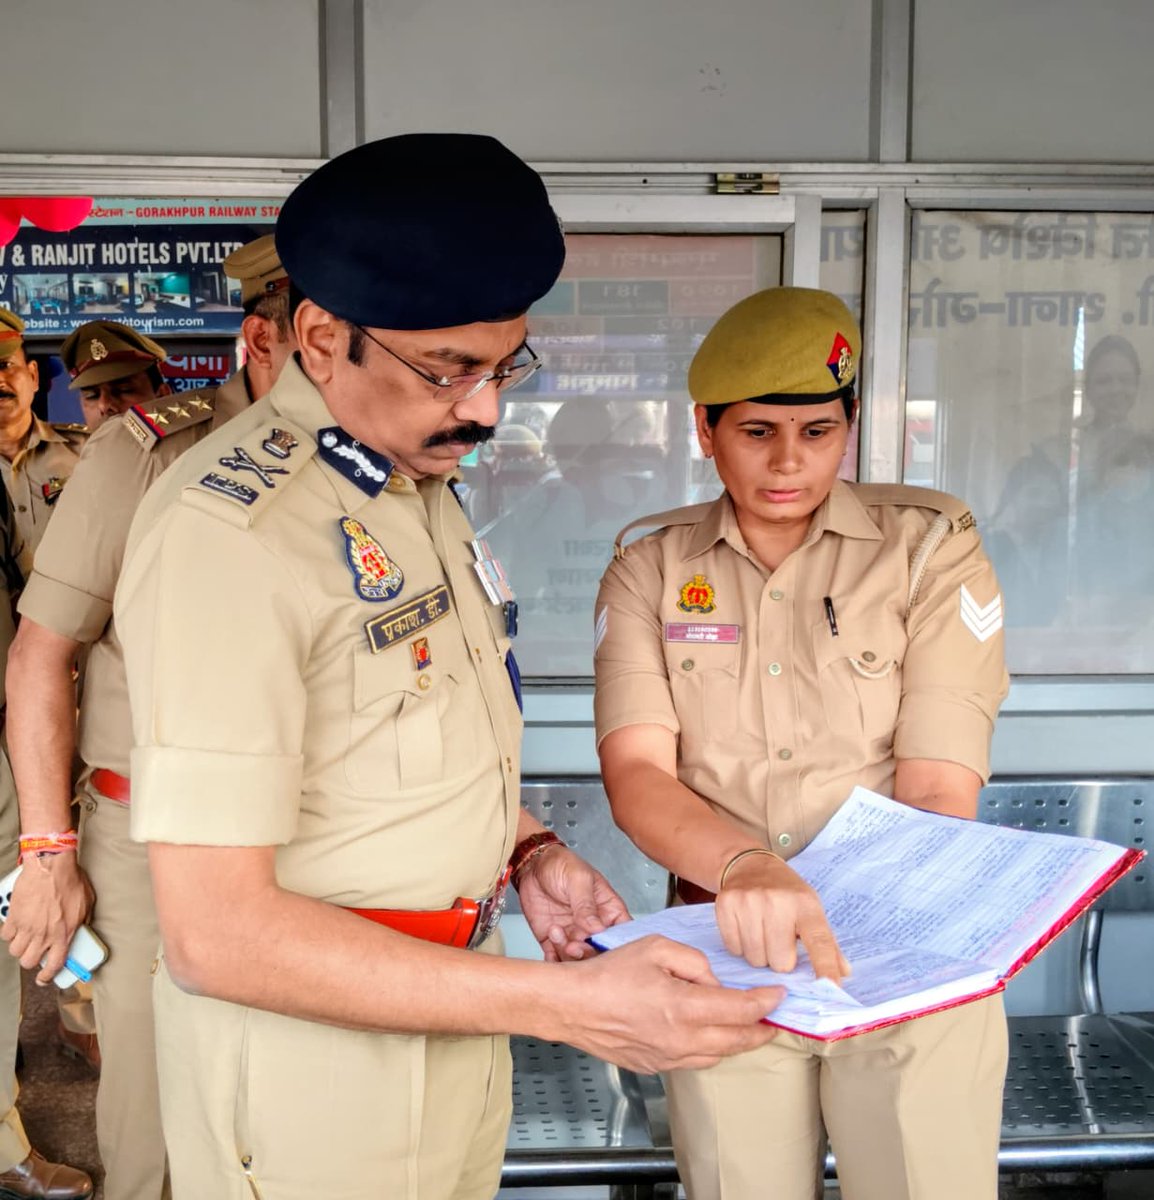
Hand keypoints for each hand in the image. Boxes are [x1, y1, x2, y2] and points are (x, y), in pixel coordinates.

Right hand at [1, 853, 93, 984]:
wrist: (51, 865)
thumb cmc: (70, 881)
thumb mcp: (87, 903)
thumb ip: (82, 921)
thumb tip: (81, 929)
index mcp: (64, 934)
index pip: (54, 965)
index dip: (48, 976)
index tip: (44, 978)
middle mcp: (43, 935)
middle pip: (28, 962)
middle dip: (30, 959)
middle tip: (34, 950)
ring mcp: (26, 927)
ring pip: (15, 951)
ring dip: (20, 946)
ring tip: (26, 936)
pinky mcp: (13, 917)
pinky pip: (6, 934)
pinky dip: (10, 932)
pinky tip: (16, 925)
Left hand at [516, 846, 629, 961]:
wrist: (532, 865)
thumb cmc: (561, 864)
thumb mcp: (578, 879)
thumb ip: (586, 904)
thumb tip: (597, 928)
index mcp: (608, 910)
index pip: (622, 934)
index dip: (616, 945)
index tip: (602, 944)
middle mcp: (593, 927)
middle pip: (599, 952)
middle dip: (587, 953)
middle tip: (574, 944)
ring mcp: (574, 935)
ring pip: (577, 959)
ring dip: (567, 954)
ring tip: (556, 931)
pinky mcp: (553, 940)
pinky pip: (556, 960)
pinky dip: (553, 960)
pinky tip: (550, 943)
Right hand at [559, 935, 782, 1072]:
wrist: (572, 1006)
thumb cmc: (608, 974)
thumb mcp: (655, 947)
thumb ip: (693, 961)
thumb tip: (713, 981)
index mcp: (683, 1007)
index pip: (740, 1010)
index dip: (765, 1002)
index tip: (778, 994)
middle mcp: (680, 1039)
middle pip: (737, 1041)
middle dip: (761, 1029)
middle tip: (774, 1018)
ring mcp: (667, 1058)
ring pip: (718, 1056)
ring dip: (737, 1042)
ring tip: (746, 1027)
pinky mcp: (655, 1067)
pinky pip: (693, 1062)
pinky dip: (709, 1050)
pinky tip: (707, 1034)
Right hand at [715, 854, 848, 982]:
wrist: (750, 866)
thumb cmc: (786, 893)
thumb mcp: (811, 909)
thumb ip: (826, 942)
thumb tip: (843, 972)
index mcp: (805, 904)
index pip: (819, 942)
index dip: (826, 968)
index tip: (833, 988)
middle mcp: (777, 901)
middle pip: (781, 962)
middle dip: (781, 960)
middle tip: (779, 941)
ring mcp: (749, 901)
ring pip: (755, 959)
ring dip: (760, 954)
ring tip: (762, 933)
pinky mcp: (726, 904)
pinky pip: (734, 949)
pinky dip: (740, 946)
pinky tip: (745, 928)